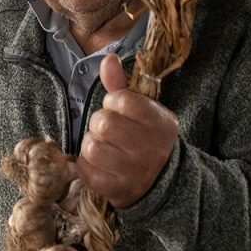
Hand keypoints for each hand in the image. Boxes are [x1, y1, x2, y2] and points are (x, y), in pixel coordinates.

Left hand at [76, 54, 177, 208]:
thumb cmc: (147, 139)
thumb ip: (122, 85)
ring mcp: (135, 172)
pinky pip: (86, 170)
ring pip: (91, 147)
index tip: (120, 112)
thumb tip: (108, 59)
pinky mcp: (118, 191)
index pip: (120, 100)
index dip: (113, 103)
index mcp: (159, 122)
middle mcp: (151, 148)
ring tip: (104, 148)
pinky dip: (87, 165)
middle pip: (102, 123)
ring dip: (91, 145)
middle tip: (108, 131)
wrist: (164, 183)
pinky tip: (101, 165)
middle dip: (98, 124)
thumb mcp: (143, 110)